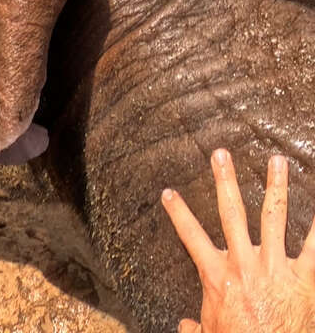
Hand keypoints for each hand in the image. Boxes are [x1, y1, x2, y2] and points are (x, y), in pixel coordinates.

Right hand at [163, 148, 314, 332]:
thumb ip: (195, 328)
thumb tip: (183, 326)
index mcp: (219, 277)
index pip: (192, 238)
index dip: (178, 214)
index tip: (169, 192)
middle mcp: (244, 264)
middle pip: (232, 214)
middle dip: (226, 181)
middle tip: (222, 154)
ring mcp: (274, 267)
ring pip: (274, 217)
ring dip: (275, 186)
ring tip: (277, 161)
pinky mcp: (301, 278)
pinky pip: (312, 248)